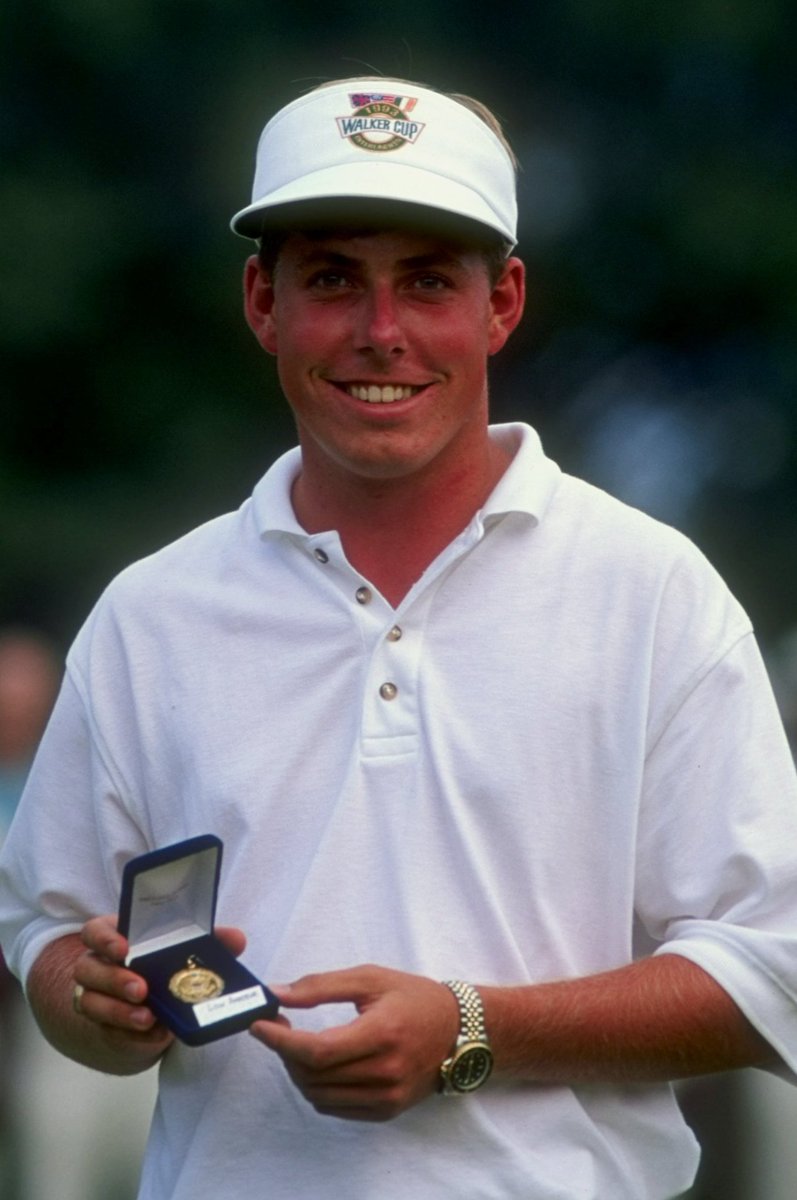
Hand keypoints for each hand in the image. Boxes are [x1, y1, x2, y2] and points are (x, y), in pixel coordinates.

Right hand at [73, 916, 246, 1062]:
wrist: (147, 1008)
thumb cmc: (162, 966)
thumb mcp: (182, 951)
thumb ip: (209, 941)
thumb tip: (236, 939)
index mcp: (115, 938)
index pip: (95, 932)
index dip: (105, 939)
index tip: (125, 948)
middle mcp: (98, 966)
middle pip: (89, 969)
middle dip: (115, 980)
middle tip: (142, 989)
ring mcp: (96, 998)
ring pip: (91, 1003)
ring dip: (118, 1011)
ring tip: (147, 1017)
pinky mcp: (104, 1027)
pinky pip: (109, 1032)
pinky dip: (130, 1034)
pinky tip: (151, 1034)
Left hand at [249, 964, 458, 1121]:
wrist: (459, 1031)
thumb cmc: (414, 997)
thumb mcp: (370, 978)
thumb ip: (321, 986)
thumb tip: (278, 993)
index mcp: (381, 1034)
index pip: (316, 1051)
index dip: (281, 1041)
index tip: (258, 1025)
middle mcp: (385, 1072)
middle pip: (313, 1075)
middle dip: (285, 1052)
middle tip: (280, 1026)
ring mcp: (387, 1097)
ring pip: (319, 1095)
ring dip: (298, 1071)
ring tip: (298, 1045)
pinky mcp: (386, 1111)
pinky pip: (335, 1108)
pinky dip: (317, 1088)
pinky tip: (320, 1065)